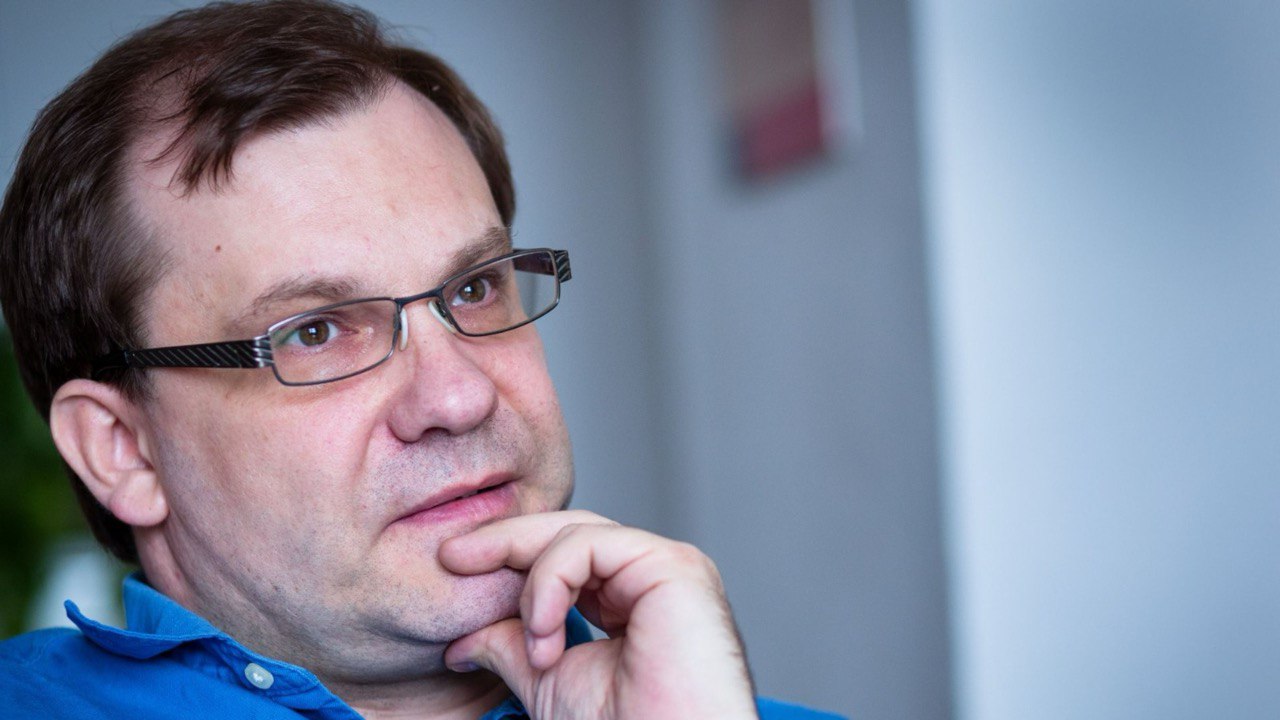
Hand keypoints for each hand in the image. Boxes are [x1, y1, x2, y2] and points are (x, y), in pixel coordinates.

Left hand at [440, 510, 758, 719]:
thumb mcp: (546, 680)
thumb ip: (512, 646)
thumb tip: (462, 640)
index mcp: (629, 599)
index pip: (563, 555)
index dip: (507, 555)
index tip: (451, 565)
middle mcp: (650, 576)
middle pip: (567, 532)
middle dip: (505, 541)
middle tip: (451, 557)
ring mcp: (665, 567)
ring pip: (576, 533)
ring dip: (533, 583)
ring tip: (534, 641)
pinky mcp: (674, 565)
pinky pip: (590, 543)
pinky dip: (552, 579)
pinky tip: (545, 629)